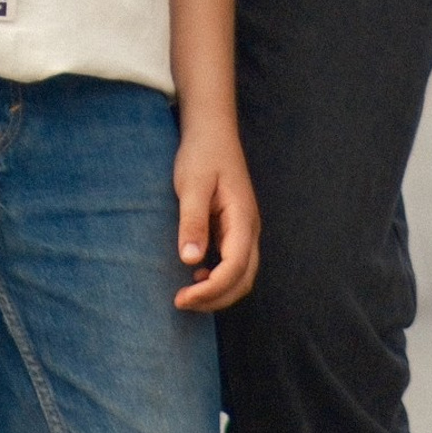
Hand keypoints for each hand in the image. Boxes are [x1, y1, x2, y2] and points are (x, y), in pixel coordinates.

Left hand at [172, 125, 259, 311]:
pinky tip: (196, 273)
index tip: (184, 297)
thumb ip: (193, 221)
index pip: (235, 267)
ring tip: (188, 293)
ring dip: (218, 291)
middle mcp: (249, 228)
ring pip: (241, 274)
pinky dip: (218, 278)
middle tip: (182, 301)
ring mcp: (244, 229)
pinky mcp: (234, 228)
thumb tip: (190, 260)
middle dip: (216, 298)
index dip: (212, 290)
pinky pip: (234, 263)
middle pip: (243, 278)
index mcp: (242, 218)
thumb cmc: (201, 154)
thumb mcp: (192, 185)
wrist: (212, 131)